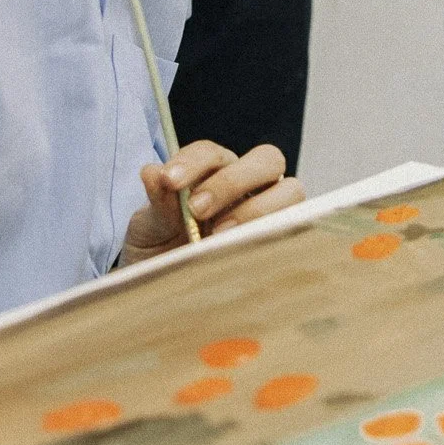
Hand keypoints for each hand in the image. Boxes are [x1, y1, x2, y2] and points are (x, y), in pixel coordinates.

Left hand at [125, 139, 306, 258]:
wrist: (165, 290)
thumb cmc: (159, 250)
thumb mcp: (149, 227)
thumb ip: (157, 201)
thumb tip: (152, 172)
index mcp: (215, 172)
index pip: (213, 153)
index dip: (194, 162)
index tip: (169, 181)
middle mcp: (250, 186)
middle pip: (267, 159)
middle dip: (232, 181)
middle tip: (197, 209)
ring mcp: (271, 213)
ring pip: (291, 191)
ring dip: (257, 208)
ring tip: (219, 236)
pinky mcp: (281, 241)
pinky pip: (293, 229)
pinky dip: (271, 235)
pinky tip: (239, 252)